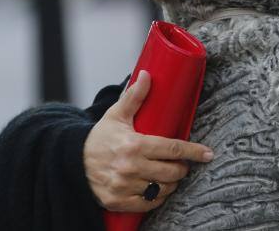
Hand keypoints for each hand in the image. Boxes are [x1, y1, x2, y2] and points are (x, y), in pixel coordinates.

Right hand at [83, 70, 213, 211]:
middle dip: (182, 168)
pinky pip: (148, 204)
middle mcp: (129, 167)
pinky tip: (157, 189)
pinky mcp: (117, 201)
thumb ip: (134, 96)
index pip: (173, 149)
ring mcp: (123, 186)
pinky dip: (156, 198)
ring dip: (171, 183)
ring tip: (170, 176)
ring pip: (162, 189)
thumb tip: (148, 74)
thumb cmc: (99, 137)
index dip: (194, 152)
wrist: (71, 162)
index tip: (208, 154)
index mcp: (134, 145)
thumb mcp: (117, 115)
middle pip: (172, 171)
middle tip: (182, 164)